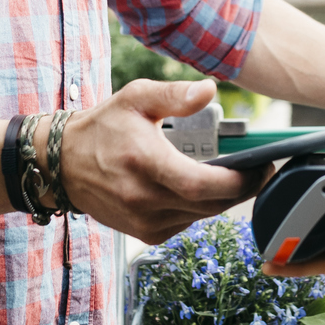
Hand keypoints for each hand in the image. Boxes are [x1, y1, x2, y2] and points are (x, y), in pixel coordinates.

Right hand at [62, 80, 264, 241]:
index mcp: (145, 163)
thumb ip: (175, 95)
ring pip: (202, 216)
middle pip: (210, 204)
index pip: (202, 184)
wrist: (63, 165)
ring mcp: (143, 221)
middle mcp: (143, 199)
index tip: (262, 166)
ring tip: (233, 175)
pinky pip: (186, 223)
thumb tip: (209, 90)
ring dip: (222, 198)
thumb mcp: (136, 98)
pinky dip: (200, 208)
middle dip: (242, 189)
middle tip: (259, 169)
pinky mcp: (143, 234)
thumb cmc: (102, 128)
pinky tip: (199, 188)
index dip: (240, 181)